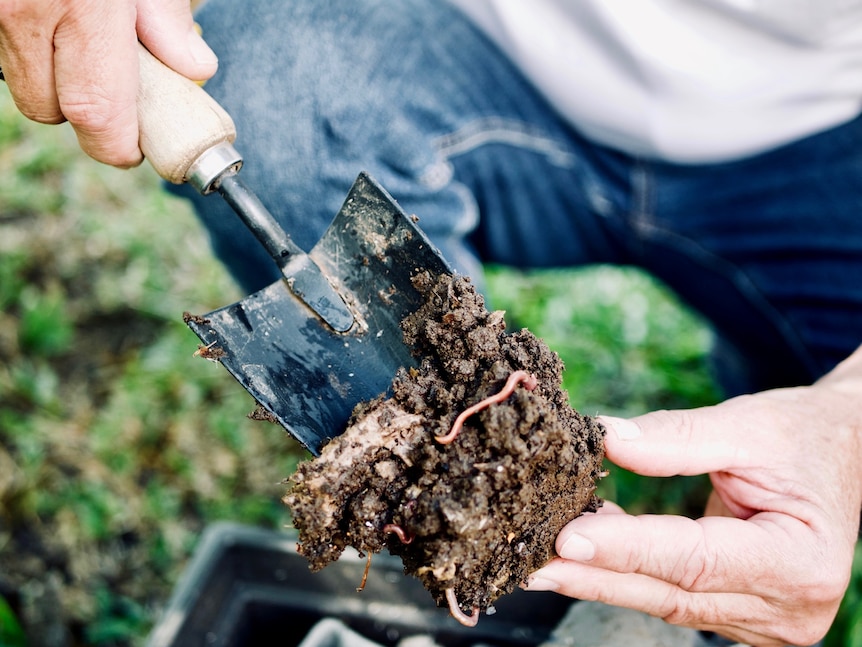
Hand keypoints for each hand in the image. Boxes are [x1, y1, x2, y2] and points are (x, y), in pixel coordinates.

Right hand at [0, 0, 217, 166]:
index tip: (136, 150)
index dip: (118, 145)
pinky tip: (53, 18)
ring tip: (82, 43)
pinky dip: (30, 47)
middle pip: (50, 110)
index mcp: (82, 6)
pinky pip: (4, 52)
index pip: (97, 114)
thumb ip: (166, 17)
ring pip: (23, 82)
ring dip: (53, 79)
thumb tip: (196, 69)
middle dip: (84, 113)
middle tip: (114, 90)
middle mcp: (22, 11)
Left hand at [526, 346, 861, 645]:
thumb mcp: (749, 426)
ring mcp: (765, 621)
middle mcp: (786, 608)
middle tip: (529, 561)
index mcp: (798, 561)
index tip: (566, 537)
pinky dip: (628, 573)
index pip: (694, 559)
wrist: (842, 457)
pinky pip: (672, 595)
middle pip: (670, 591)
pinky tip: (585, 551)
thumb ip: (678, 438)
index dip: (627, 548)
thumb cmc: (801, 438)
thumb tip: (606, 438)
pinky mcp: (741, 614)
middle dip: (595, 575)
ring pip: (665, 599)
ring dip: (603, 577)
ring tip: (541, 555)